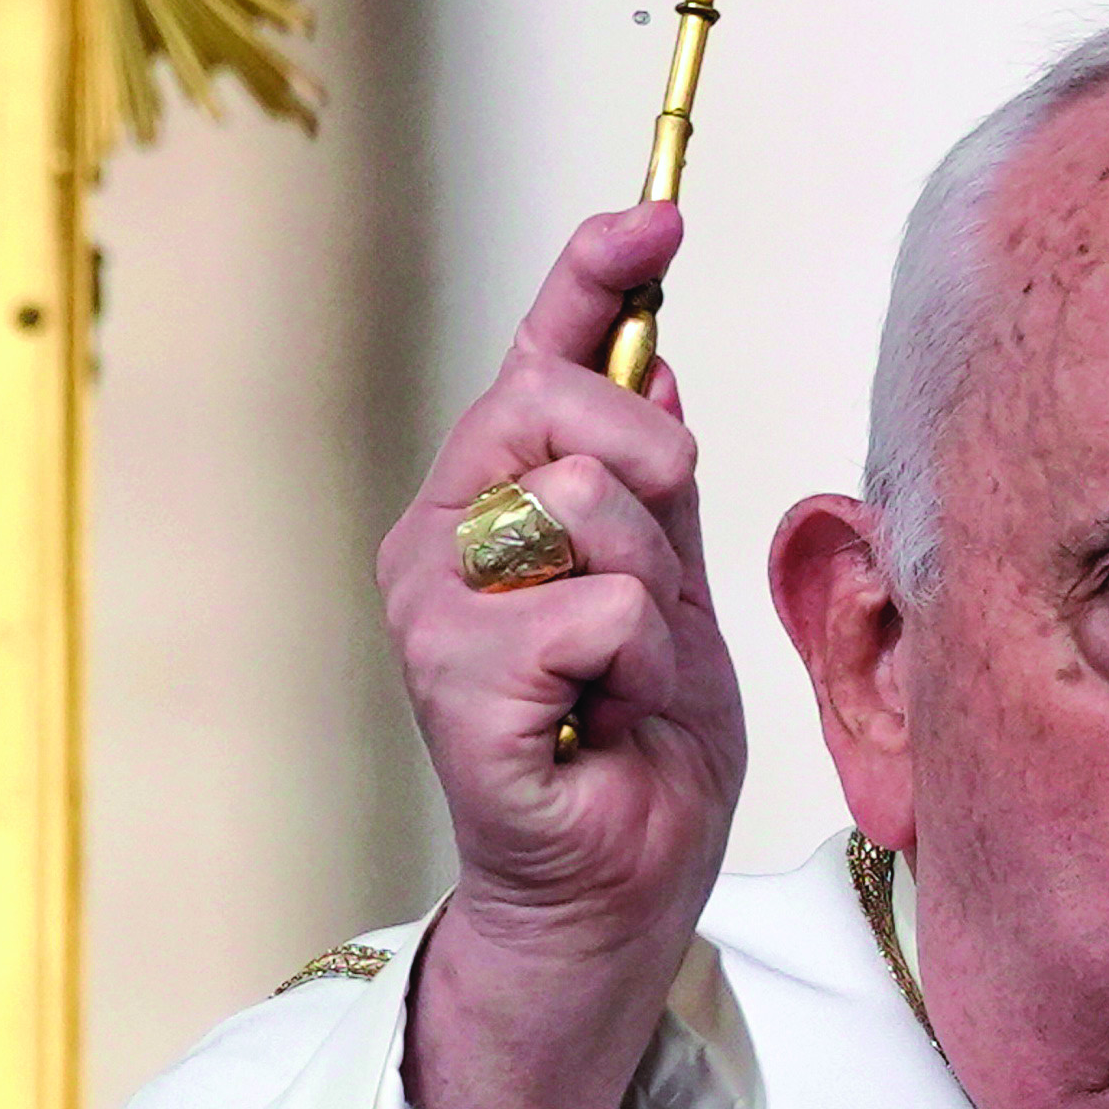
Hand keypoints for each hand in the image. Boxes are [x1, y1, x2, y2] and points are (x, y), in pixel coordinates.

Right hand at [378, 203, 748, 1108]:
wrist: (618, 891)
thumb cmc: (640, 747)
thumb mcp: (675, 584)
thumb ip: (655, 483)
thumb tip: (657, 349)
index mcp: (492, 500)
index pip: (537, 352)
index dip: (592, 272)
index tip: (657, 216)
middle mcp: (440, 536)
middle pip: (550, 398)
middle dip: (648, 455)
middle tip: (668, 551)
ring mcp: (434, 608)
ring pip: (584, 502)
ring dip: (653, 595)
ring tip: (629, 673)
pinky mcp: (454, 684)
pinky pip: (593, 610)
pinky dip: (638, 665)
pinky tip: (606, 719)